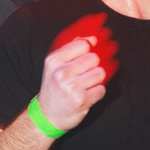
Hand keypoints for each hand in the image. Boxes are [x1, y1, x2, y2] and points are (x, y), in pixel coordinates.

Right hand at [37, 13, 117, 131]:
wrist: (48, 115)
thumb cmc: (55, 87)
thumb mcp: (56, 65)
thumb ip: (71, 49)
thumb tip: (92, 35)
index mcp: (54, 60)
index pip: (83, 44)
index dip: (94, 43)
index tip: (101, 41)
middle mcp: (60, 72)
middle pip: (94, 58)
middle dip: (97, 63)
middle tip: (92, 69)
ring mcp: (70, 87)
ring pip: (100, 73)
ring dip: (99, 78)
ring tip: (90, 82)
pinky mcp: (80, 100)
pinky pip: (101, 89)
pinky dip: (99, 91)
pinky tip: (90, 93)